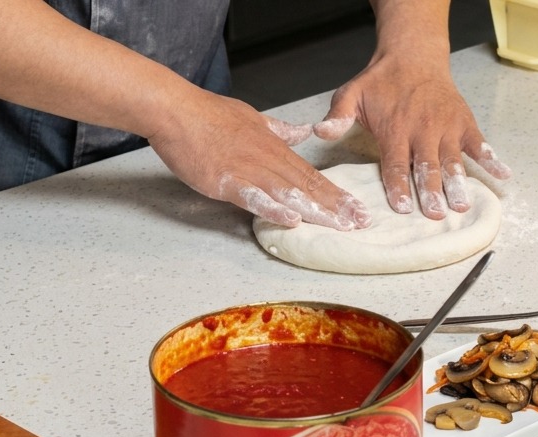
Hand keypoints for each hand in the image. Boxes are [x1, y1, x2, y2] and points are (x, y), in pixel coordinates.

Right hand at [147, 89, 371, 230]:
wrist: (175, 110)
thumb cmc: (208, 114)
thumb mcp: (252, 118)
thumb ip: (278, 130)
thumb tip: (301, 132)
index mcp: (274, 148)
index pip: (312, 174)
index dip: (336, 193)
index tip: (356, 208)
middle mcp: (267, 160)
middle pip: (308, 186)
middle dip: (336, 207)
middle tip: (361, 223)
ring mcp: (248, 171)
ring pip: (289, 194)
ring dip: (316, 211)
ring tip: (340, 226)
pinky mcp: (226, 181)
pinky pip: (254, 198)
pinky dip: (273, 209)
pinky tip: (292, 220)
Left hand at [312, 52, 510, 219]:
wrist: (413, 56)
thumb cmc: (381, 82)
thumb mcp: (351, 93)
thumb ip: (338, 115)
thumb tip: (321, 132)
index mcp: (395, 128)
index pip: (395, 163)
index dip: (398, 186)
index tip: (402, 207)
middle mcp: (423, 130)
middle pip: (427, 166)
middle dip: (431, 192)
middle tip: (436, 214)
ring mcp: (447, 127)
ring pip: (453, 160)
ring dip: (458, 183)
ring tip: (462, 205)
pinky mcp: (464, 123)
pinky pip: (479, 143)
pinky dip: (492, 159)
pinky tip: (503, 175)